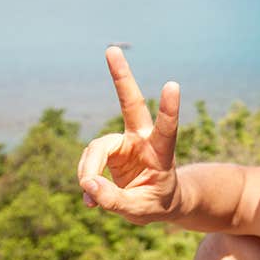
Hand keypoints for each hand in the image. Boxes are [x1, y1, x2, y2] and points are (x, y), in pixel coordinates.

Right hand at [77, 47, 181, 223]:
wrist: (158, 201)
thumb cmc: (157, 203)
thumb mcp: (140, 211)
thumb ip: (114, 200)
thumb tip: (88, 185)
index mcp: (162, 153)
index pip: (167, 130)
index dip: (169, 109)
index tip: (173, 85)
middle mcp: (142, 140)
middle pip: (131, 104)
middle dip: (121, 77)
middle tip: (111, 49)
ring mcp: (124, 142)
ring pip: (96, 148)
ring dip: (88, 171)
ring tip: (90, 196)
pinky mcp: (109, 150)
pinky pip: (89, 162)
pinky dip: (86, 181)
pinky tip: (91, 200)